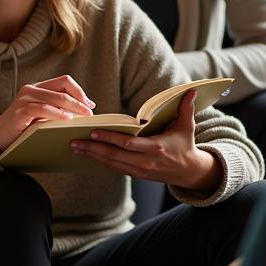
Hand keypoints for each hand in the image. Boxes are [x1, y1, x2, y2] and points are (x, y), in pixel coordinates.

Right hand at [0, 75, 95, 153]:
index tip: (90, 105)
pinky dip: (57, 113)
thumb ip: (57, 110)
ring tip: (84, 117)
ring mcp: (25, 98)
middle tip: (90, 113)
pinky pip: (43, 109)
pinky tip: (67, 119)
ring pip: (56, 97)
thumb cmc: (23, 128)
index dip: (80, 91)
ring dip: (73, 107)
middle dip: (80, 100)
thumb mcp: (42, 116)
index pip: (64, 81)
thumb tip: (83, 111)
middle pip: (63, 87)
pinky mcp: (20, 111)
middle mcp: (32, 89)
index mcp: (39, 88)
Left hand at [71, 90, 220, 191]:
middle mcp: (145, 162)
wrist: (189, 172)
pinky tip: (87, 154)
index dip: (109, 139)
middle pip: (114, 156)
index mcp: (156, 148)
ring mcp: (139, 170)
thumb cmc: (185, 145)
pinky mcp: (136, 175)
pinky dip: (100, 161)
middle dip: (92, 149)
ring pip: (111, 164)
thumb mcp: (187, 126)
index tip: (93, 133)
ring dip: (92, 156)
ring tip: (74, 147)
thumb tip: (191, 90)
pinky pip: (114, 168)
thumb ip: (186, 108)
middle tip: (74, 142)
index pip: (128, 144)